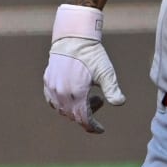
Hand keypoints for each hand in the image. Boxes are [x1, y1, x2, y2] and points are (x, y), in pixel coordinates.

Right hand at [43, 5, 125, 132]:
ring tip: (88, 94)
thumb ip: (112, 90)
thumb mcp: (106, 72)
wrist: (74, 37)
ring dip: (75, 108)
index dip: (92, 127)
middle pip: (73, 115)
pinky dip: (62, 103)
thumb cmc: (92, 54)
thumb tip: (119, 103)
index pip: (83, 119)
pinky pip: (52, 100)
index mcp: (76, 93)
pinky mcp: (47, 80)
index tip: (101, 129)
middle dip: (87, 114)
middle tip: (98, 100)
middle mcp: (61, 93)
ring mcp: (52, 87)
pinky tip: (71, 95)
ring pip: (62, 109)